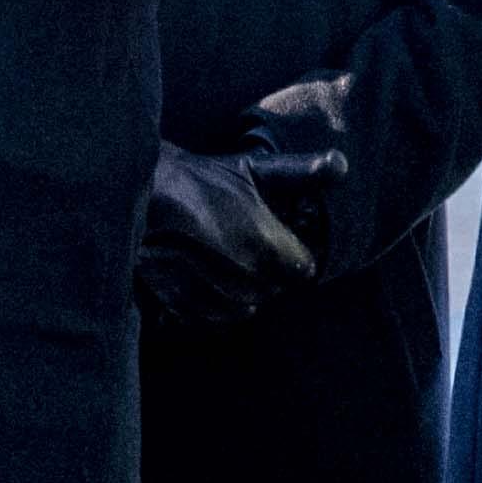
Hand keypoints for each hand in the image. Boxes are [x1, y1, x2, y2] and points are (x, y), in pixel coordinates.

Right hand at [133, 140, 325, 319]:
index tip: (277, 238)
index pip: (302, 270)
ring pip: (245, 307)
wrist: (138, 194)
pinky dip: (214, 303)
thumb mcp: (254, 168)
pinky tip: (205, 276)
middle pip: (274, 289)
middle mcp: (242, 276)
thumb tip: (342, 164)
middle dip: (267, 272)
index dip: (292, 254)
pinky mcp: (182, 305)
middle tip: (245, 243)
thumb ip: (302, 173)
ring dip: (242, 289)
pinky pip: (214, 317)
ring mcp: (211, 294)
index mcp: (266, 244)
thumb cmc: (202, 179)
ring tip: (224, 258)